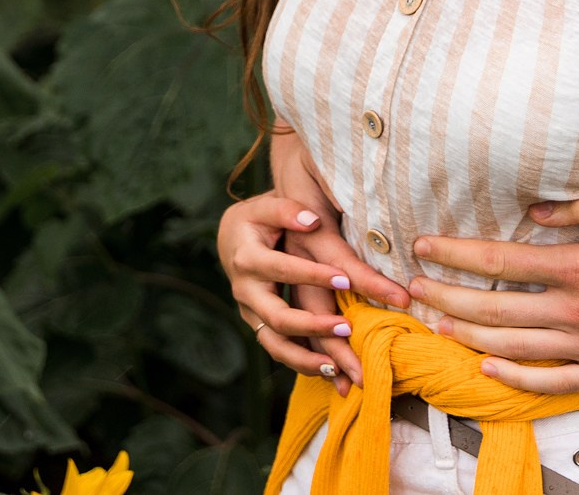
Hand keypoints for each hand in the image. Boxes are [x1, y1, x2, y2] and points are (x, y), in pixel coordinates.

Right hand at [218, 192, 398, 392]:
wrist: (231, 240)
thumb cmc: (255, 220)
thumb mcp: (265, 207)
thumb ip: (286, 210)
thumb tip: (311, 220)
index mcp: (247, 258)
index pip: (282, 269)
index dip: (313, 275)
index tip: (347, 280)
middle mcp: (245, 291)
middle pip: (277, 317)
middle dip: (313, 326)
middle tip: (347, 327)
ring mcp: (250, 313)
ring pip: (275, 345)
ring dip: (306, 360)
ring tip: (338, 367)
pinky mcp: (258, 326)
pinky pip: (279, 351)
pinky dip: (302, 365)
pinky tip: (330, 372)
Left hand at [403, 192, 578, 393]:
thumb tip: (537, 212)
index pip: (500, 259)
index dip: (454, 254)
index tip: (422, 247)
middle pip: (493, 308)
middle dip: (444, 297)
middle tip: (410, 289)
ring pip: (513, 347)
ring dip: (466, 337)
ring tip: (435, 325)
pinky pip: (552, 383)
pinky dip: (514, 378)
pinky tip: (486, 367)